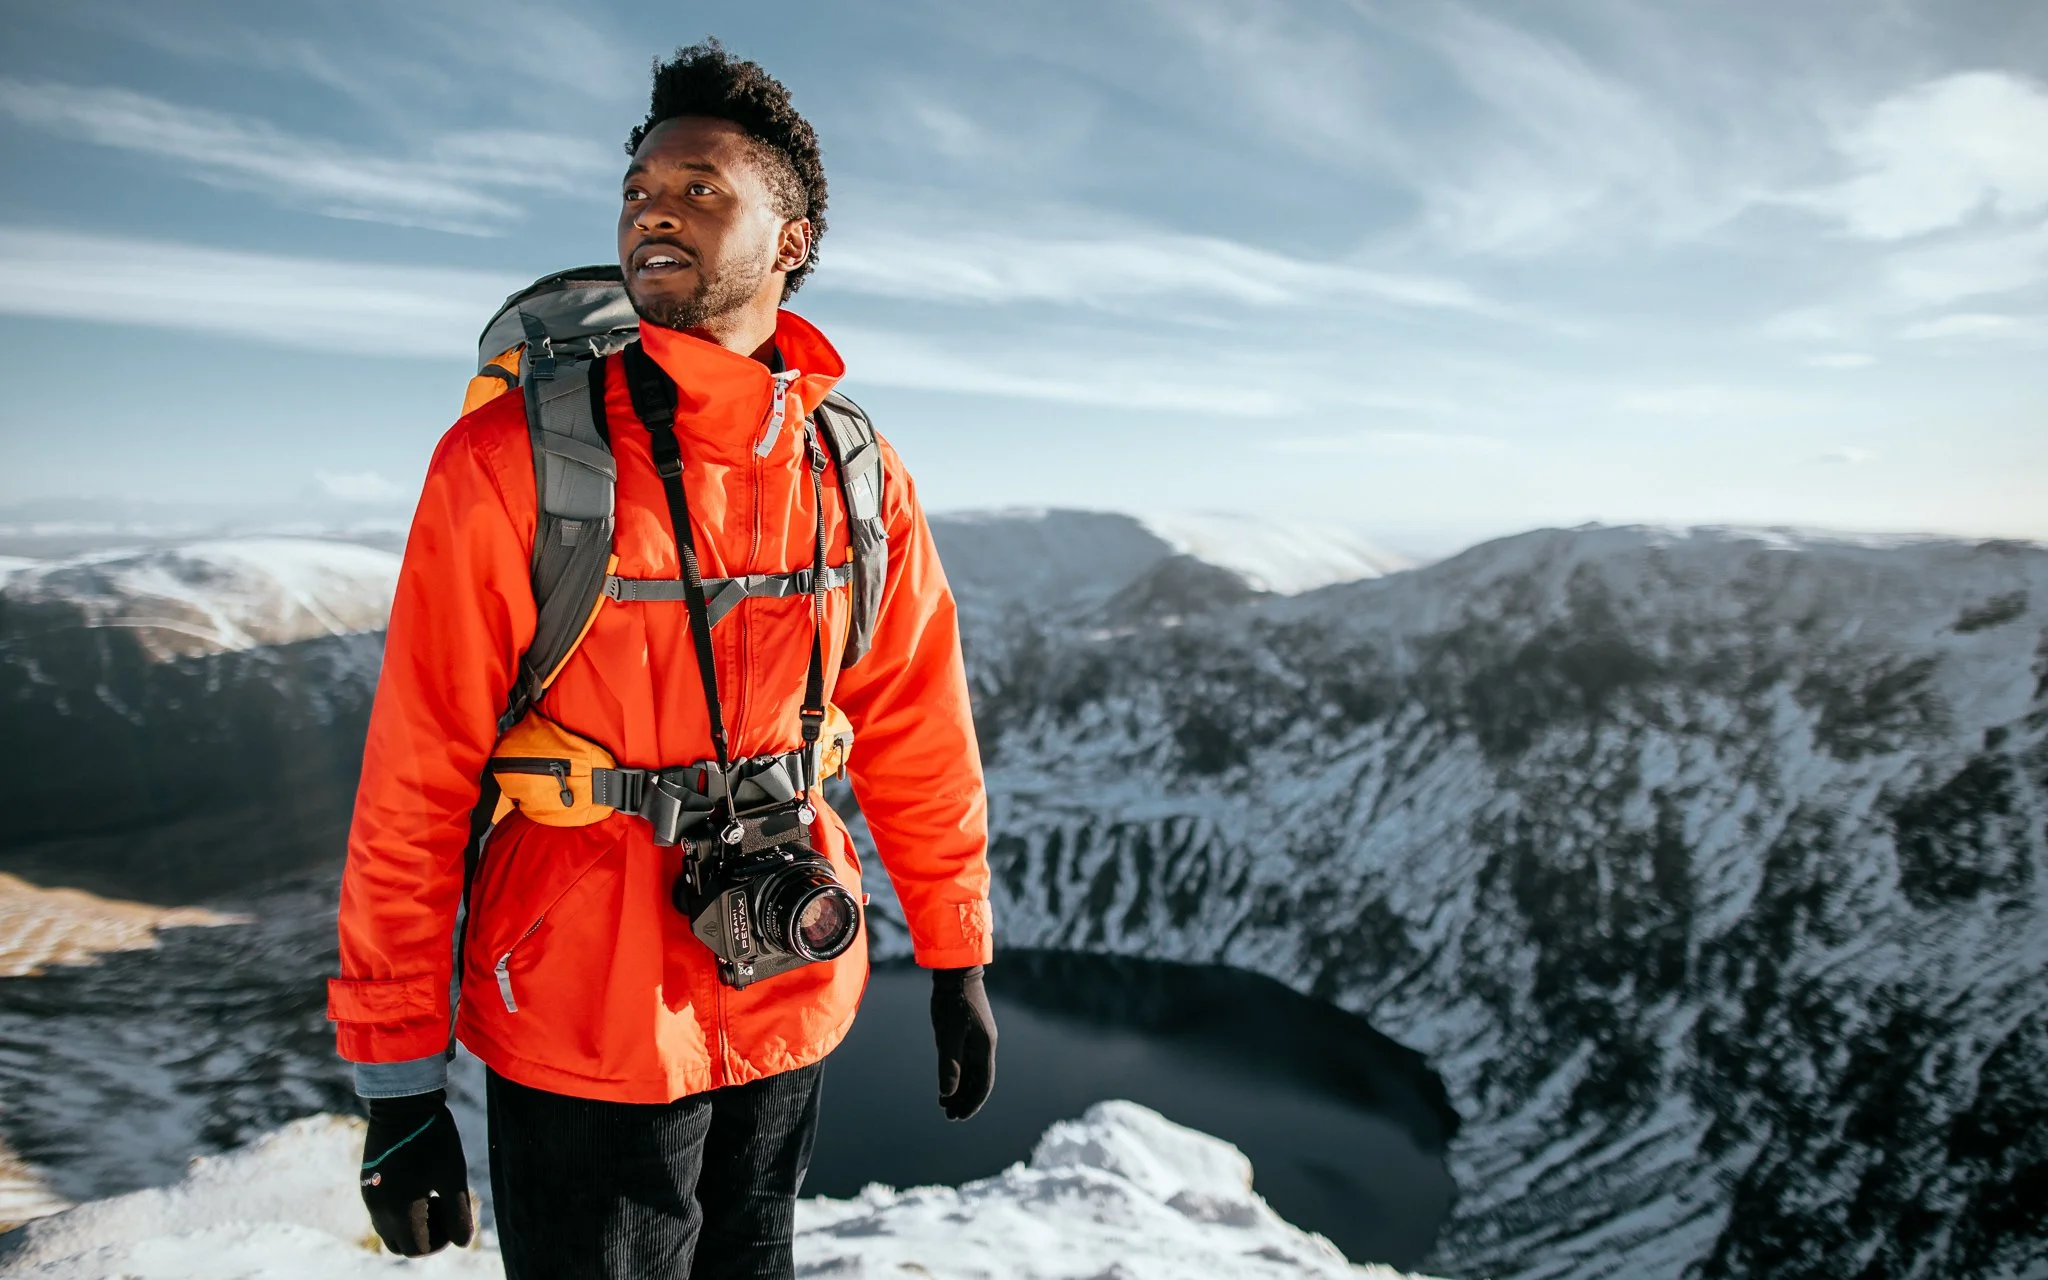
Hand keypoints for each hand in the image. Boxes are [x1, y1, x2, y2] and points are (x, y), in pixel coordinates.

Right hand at [359, 1089, 474, 1255]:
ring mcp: (370, 1196)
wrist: (402, 1102)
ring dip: (412, 1224)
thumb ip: (458, 1213)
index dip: (441, 1240)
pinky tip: (418, 1183)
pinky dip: (400, 1211)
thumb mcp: (453, 1175)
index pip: (418, 1249)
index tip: (453, 1215)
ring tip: (431, 1194)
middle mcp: (378, 1209)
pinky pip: (382, 1212)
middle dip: (425, 1235)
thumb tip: (462, 1243)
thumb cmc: (434, 1138)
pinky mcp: (367, 1183)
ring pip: (389, 1230)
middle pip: (401, 1244)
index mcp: (399, 1211)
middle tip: (443, 1206)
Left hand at [930, 965, 997, 1119]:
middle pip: (979, 1081)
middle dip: (965, 1100)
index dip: (972, 1103)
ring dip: (961, 1088)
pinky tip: (947, 1080)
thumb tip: (948, 1093)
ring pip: (973, 1071)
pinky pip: (968, 1060)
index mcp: (984, 1047)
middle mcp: (986, 1045)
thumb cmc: (951, 1001)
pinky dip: (959, 1074)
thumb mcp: (947, 1034)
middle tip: (949, 1116)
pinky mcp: (972, 1032)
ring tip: (945, 1103)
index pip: (982, 1084)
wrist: (956, 971)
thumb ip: (949, 1064)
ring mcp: (980, 1038)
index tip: (959, 1117)